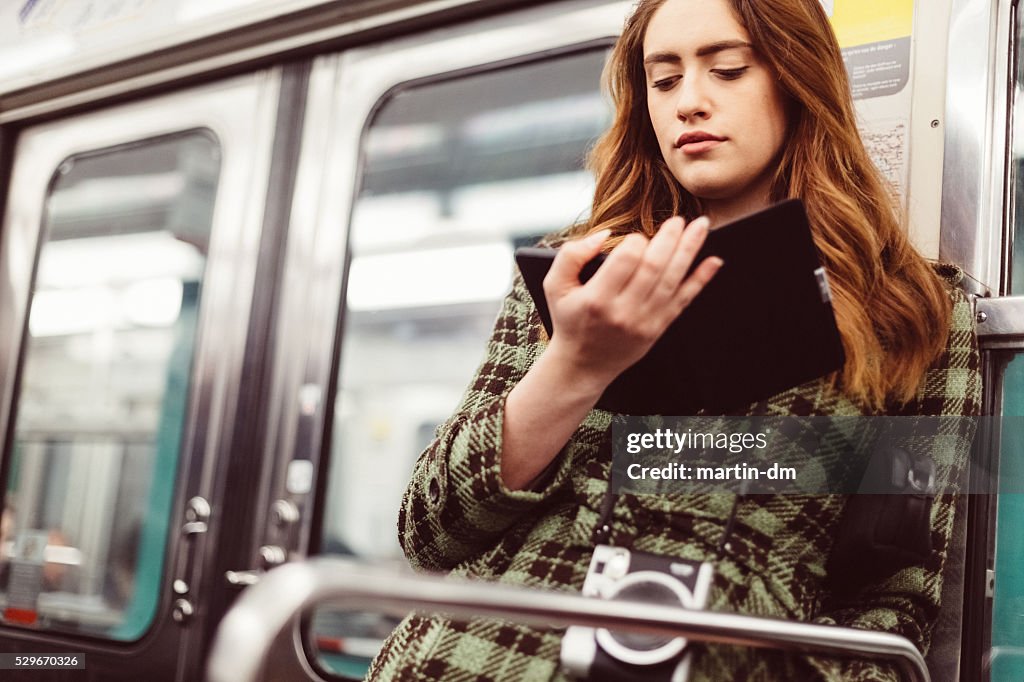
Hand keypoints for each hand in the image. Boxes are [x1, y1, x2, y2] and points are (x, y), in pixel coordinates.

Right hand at [542, 216, 722, 390]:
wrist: (583, 364)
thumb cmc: (569, 319)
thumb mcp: (554, 286)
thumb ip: (572, 255)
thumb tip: (604, 235)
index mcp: (597, 299)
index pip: (626, 260)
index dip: (636, 241)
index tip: (636, 236)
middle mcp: (623, 312)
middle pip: (654, 267)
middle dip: (669, 239)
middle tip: (678, 219)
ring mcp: (644, 322)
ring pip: (673, 280)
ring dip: (689, 250)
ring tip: (701, 227)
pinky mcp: (658, 329)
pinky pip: (684, 300)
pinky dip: (701, 279)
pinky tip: (714, 260)